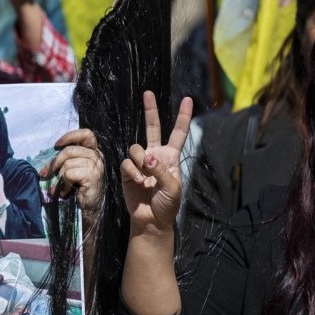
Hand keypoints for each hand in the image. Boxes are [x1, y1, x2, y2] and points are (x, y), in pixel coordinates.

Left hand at [40, 129, 104, 212]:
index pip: (86, 134)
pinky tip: (64, 191)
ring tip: (59, 186)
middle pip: (70, 150)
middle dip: (55, 162)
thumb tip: (49, 158)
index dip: (70, 136)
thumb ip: (68, 158)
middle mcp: (97, 156)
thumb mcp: (74, 168)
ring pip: (68, 163)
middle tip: (46, 173)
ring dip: (59, 176)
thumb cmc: (80, 188)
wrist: (91, 207)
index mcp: (94, 151)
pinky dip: (63, 184)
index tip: (56, 145)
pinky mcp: (92, 176)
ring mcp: (96, 166)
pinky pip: (69, 174)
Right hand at [121, 92, 192, 235]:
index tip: (187, 99)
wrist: (151, 221)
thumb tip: (147, 157)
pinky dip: (133, 172)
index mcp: (171, 157)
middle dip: (150, 110)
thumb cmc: (167, 205)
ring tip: (146, 179)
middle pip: (152, 127)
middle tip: (147, 93)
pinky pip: (127, 163)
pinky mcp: (128, 171)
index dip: (183, 116)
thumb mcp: (173, 188)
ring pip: (135, 147)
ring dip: (140, 162)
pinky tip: (139, 183)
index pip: (178, 133)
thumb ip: (162, 170)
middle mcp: (155, 155)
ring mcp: (140, 162)